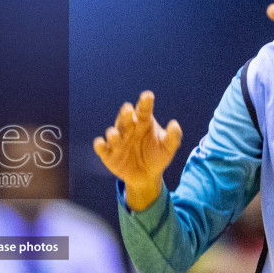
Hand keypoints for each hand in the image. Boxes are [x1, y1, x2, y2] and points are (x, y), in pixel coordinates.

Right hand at [92, 90, 181, 210]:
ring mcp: (117, 140)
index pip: (144, 110)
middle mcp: (128, 128)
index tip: (147, 96)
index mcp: (143, 122)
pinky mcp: (108, 153)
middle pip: (125, 117)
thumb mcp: (168, 148)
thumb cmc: (157, 156)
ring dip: (112, 133)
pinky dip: (99, 145)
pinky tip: (99, 144)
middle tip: (128, 110)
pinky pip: (101, 147)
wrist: (146, 176)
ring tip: (114, 134)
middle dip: (125, 113)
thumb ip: (173, 136)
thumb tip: (174, 124)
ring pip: (113, 132)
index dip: (145, 103)